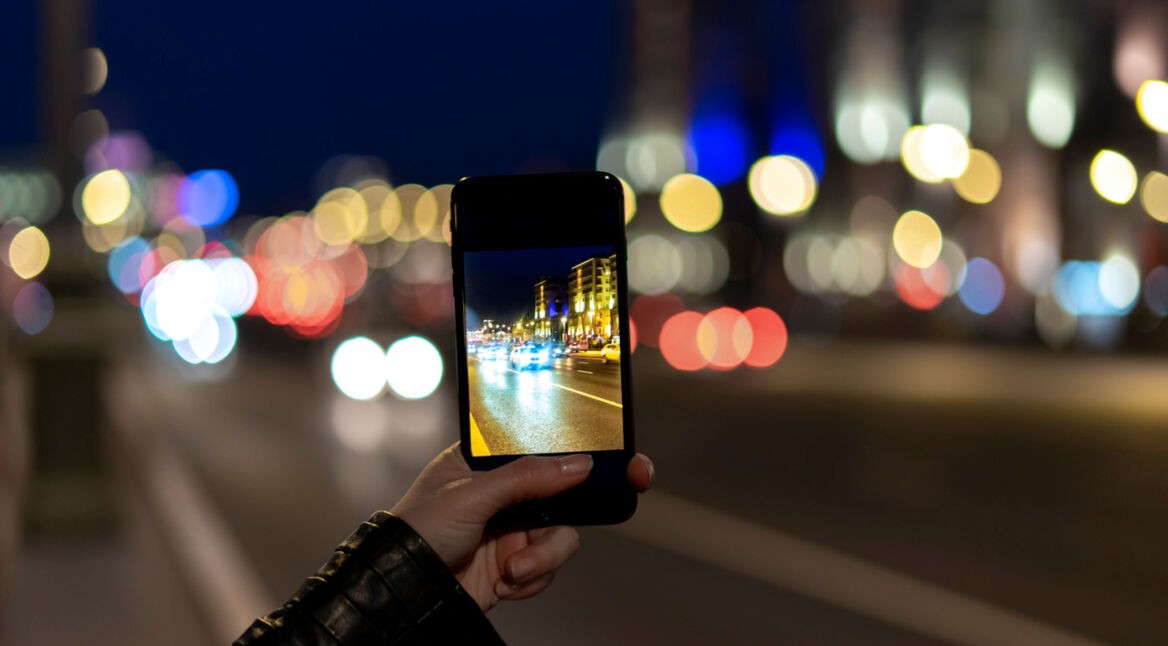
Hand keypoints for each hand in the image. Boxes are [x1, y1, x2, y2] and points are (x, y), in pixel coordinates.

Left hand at [390, 443, 653, 610]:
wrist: (403, 595)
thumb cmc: (418, 531)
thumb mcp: (471, 496)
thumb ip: (527, 478)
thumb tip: (580, 464)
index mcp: (488, 460)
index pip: (545, 445)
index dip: (584, 446)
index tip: (623, 450)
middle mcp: (505, 491)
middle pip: (567, 487)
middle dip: (593, 496)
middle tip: (634, 483)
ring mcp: (512, 528)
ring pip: (563, 533)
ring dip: (544, 556)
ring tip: (512, 570)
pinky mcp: (516, 563)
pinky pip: (548, 566)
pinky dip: (531, 578)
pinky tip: (502, 583)